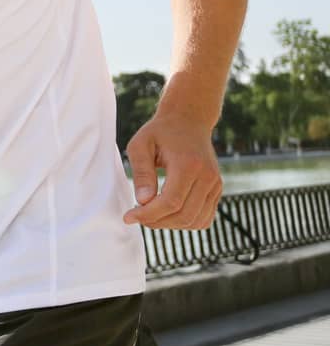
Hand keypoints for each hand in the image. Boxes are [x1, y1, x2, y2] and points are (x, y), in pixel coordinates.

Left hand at [122, 108, 222, 229]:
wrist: (189, 120)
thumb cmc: (160, 132)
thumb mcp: (140, 145)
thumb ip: (141, 173)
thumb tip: (142, 201)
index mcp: (188, 165)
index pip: (171, 202)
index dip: (148, 214)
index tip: (129, 217)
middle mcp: (208, 177)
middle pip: (184, 216)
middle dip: (157, 222)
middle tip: (136, 216)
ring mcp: (216, 185)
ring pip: (195, 221)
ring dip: (170, 225)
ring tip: (150, 214)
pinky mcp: (217, 190)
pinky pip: (204, 218)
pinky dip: (185, 222)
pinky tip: (167, 213)